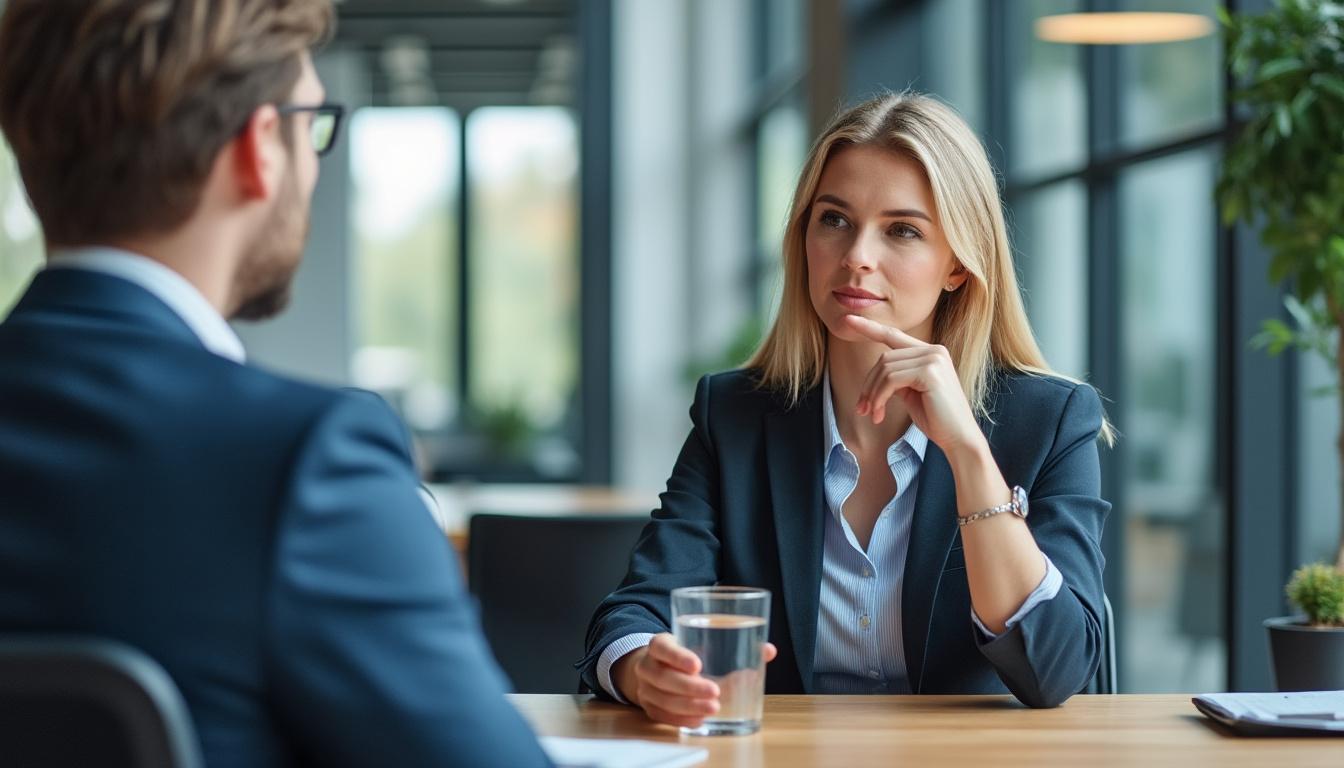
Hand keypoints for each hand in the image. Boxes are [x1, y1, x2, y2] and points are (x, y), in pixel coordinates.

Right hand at [612, 633, 777, 727]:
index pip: (663, 647)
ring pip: (663, 699)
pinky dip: (681, 719)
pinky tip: (699, 720)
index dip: (678, 656)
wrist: (656, 668)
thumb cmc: (687, 654)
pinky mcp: (649, 707)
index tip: (698, 665)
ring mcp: (645, 688)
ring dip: (688, 706)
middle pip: (663, 677)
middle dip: (689, 687)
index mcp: (660, 644)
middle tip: (715, 691)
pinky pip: (663, 716)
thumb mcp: (702, 643)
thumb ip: (735, 645)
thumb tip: (768, 651)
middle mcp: (648, 665)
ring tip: (713, 708)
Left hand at [842, 314, 984, 454]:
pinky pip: (891, 380)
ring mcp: (933, 358)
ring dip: (872, 395)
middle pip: (884, 359)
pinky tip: (879, 413)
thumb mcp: (911, 392)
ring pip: (885, 369)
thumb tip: (875, 376)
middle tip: (862, 409)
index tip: (848, 320)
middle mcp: (934, 350)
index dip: (869, 327)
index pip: (894, 335)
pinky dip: (879, 397)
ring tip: (872, 414)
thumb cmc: (935, 418)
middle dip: (868, 385)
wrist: (958, 438)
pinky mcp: (929, 372)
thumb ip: (897, 377)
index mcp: (930, 352)